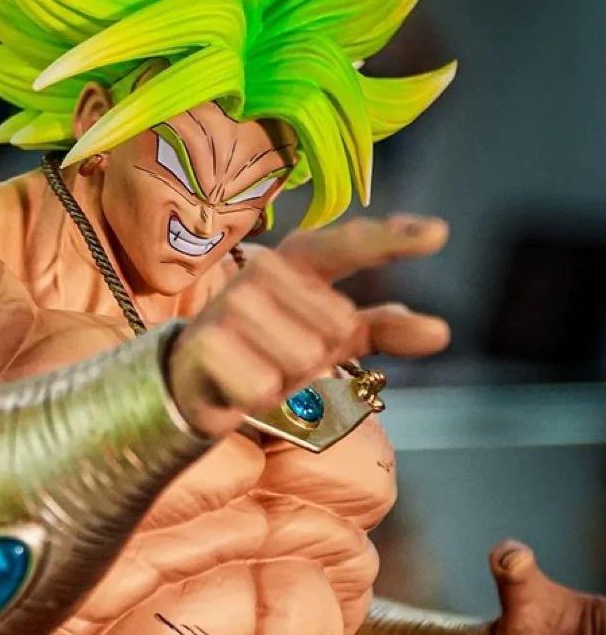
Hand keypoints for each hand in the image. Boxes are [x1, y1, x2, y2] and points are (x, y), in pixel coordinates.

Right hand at [167, 214, 451, 437]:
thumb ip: (382, 329)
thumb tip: (441, 333)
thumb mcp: (329, 337)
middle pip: (335, 329)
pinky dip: (259, 398)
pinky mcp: (207, 343)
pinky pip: (265, 385)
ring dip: (287, 381)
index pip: (347, 245)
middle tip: (281, 357)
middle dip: (317, 359)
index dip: (392, 240)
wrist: (193, 377)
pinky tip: (238, 386)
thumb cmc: (268, 348)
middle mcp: (262, 273)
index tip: (439, 236)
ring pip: (302, 360)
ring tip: (259, 369)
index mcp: (295, 261)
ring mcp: (231, 306)